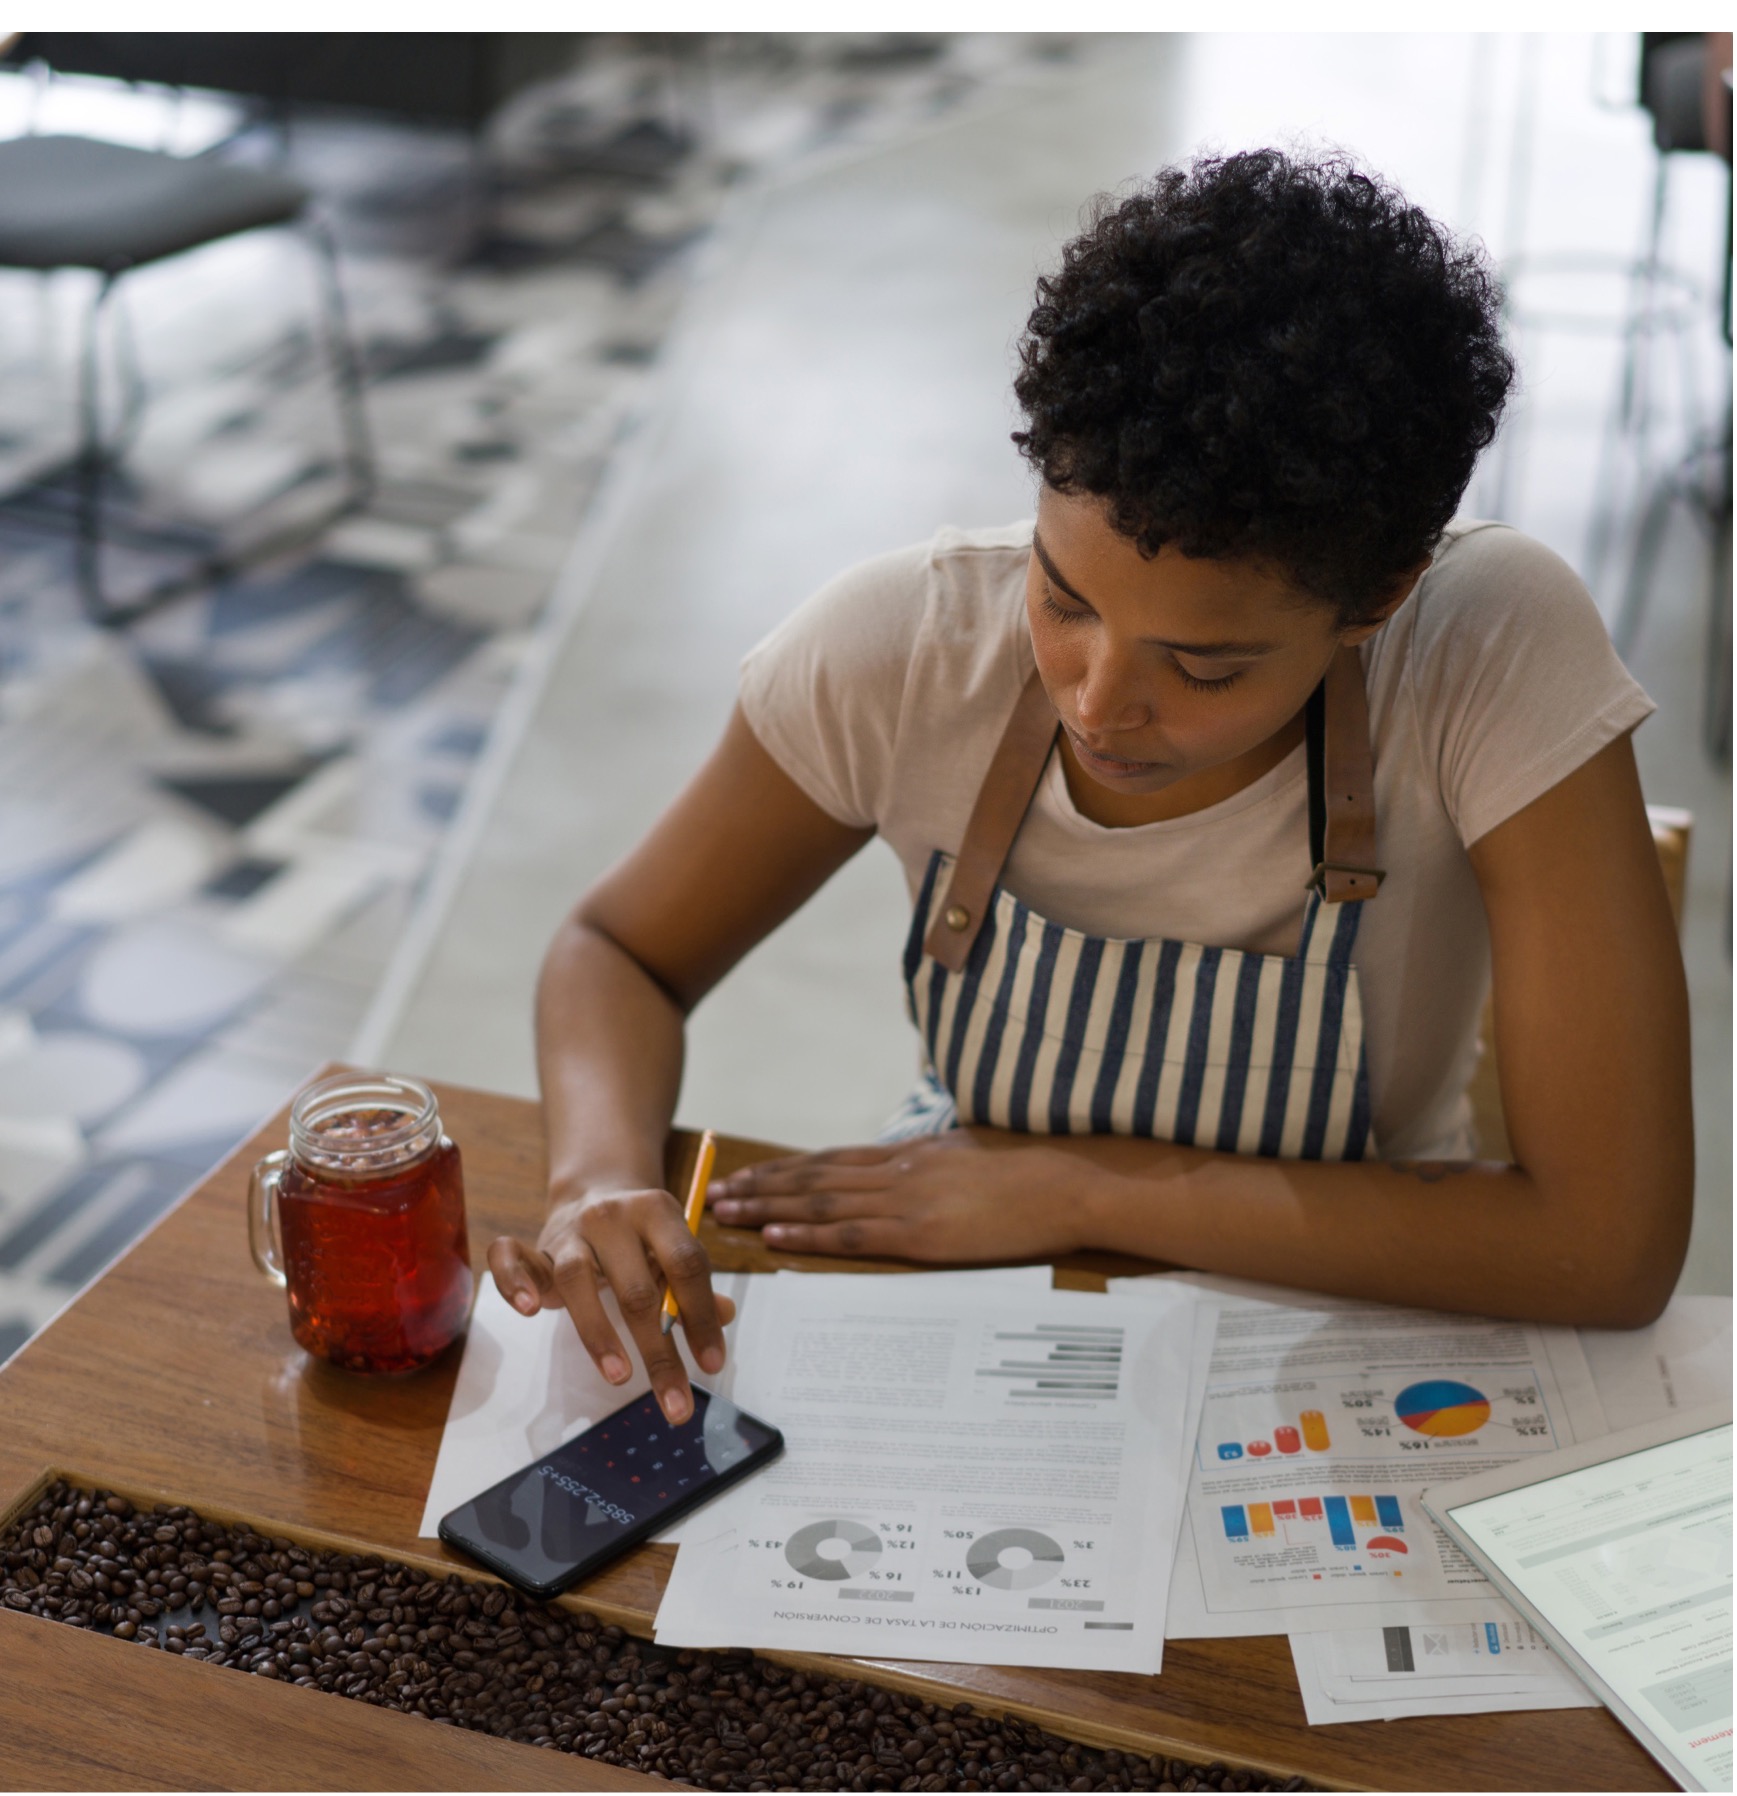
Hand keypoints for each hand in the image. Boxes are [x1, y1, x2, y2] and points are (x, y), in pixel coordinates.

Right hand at [487, 1185, 735, 1424]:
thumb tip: (726, 1315)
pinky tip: (531, 1311)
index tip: (711, 1366)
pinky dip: (515, 1281)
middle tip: (676, 1403)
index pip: (686, 1264)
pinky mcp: (535, 1246)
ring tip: (619, 1377)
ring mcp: (570, 1231)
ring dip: (599, 1333)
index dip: (701, 1316)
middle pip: (636, 1287)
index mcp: (657, 1211)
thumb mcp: (671, 1248)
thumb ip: (694, 1282)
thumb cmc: (640, 1237)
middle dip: (659, 1351)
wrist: (593, 1192)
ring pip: (577, 1280)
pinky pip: (512, 1257)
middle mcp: (612, 1217)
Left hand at [708, 1131, 1088, 1262]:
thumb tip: (917, 1169)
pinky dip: (808, 1234)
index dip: (785, 1168)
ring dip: (768, 1206)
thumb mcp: (971, 1155)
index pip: (832, 1160)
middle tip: (716, 1193)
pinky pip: (851, 1233)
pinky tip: (776, 1235)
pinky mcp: (921, 1234)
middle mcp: (897, 1171)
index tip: (749, 1173)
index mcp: (910, 1154)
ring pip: (820, 1201)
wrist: (1066, 1183)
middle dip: (761, 1185)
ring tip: (728, 1212)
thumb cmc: (1031, 1173)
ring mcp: (906, 1201)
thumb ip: (935, 1164)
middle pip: (813, 1176)